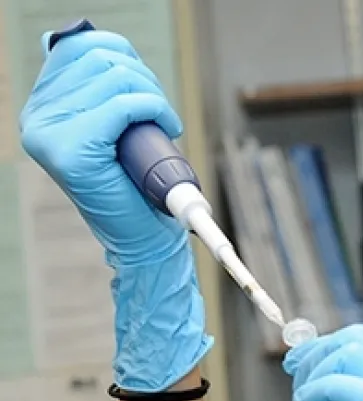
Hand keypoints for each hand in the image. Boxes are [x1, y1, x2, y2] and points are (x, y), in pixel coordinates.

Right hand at [20, 29, 186, 266]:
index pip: (78, 47)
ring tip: (162, 123)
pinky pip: (124, 106)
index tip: (144, 85)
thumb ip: (98, 90)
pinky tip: (167, 128)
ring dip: (154, 96)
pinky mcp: (72, 151)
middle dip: (144, 78)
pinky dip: (155, 110)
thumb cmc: (137, 180)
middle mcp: (38, 118)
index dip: (123, 55)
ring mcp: (50, 134)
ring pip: (116, 78)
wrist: (145, 236)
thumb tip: (98, 44)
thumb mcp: (114, 126)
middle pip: (99, 58)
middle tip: (159, 111)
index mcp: (42, 108)